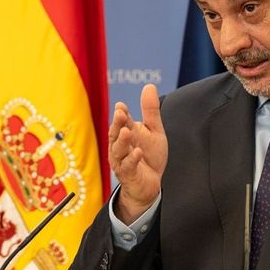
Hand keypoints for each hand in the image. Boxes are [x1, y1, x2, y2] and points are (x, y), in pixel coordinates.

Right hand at [108, 83, 167, 223]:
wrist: (150, 184)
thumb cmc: (149, 155)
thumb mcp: (153, 131)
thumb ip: (150, 110)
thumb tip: (149, 85)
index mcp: (125, 133)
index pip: (122, 122)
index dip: (121, 114)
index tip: (122, 106)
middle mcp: (120, 146)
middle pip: (116, 133)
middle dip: (117, 124)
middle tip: (120, 114)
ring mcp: (122, 161)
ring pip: (118, 150)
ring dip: (122, 141)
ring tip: (127, 131)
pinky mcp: (128, 174)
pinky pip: (128, 166)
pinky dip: (132, 159)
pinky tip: (138, 152)